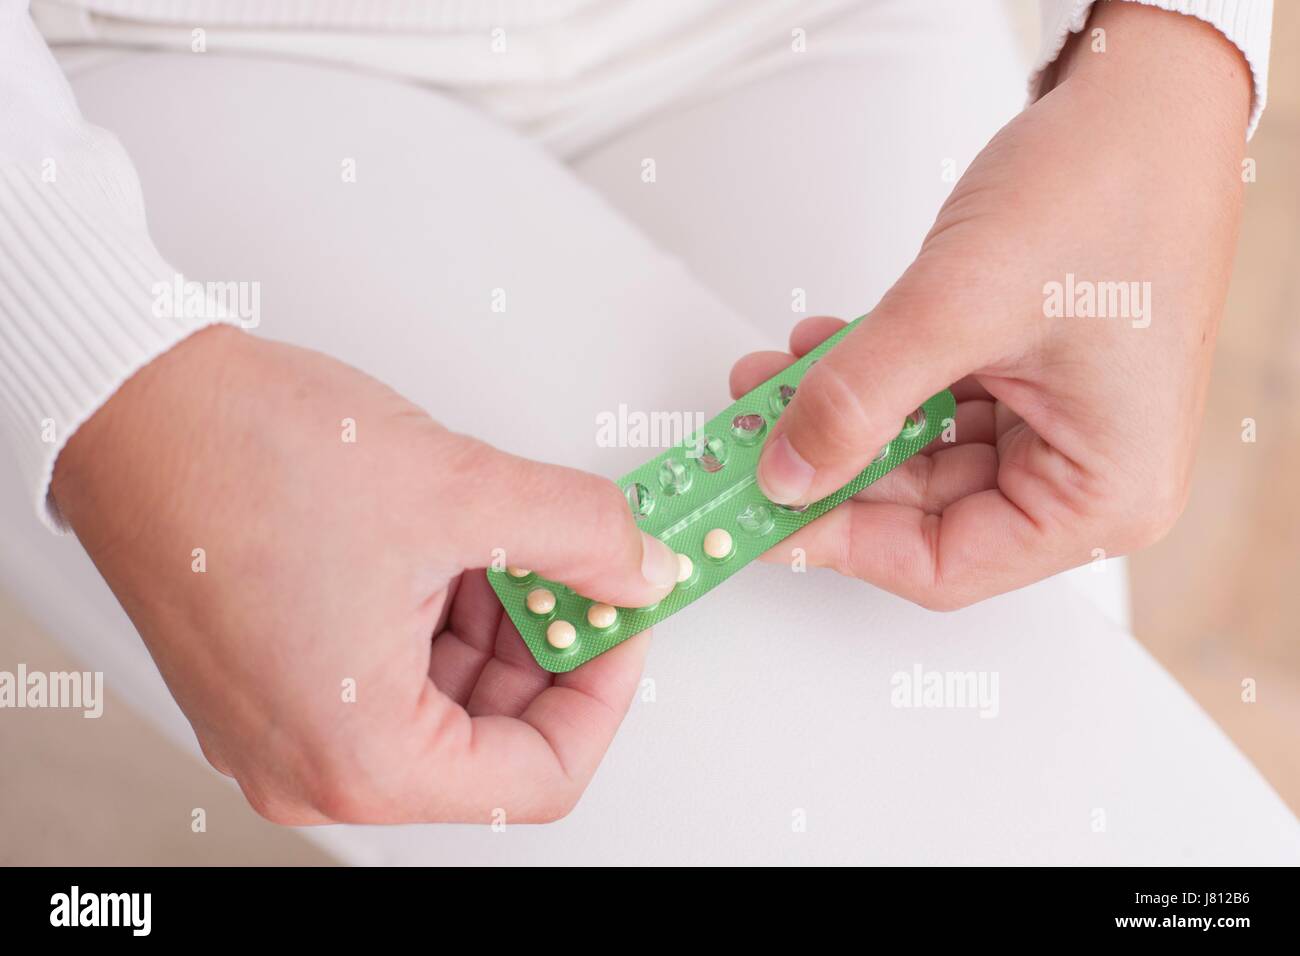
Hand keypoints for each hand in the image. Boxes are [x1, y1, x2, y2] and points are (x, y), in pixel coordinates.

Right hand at [52, 326, 679, 823]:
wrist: (130, 401)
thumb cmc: (243, 455)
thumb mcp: (460, 492)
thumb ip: (582, 538)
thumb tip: (638, 569)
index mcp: (358, 757)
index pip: (539, 778)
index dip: (603, 692)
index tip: (622, 620)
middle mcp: (309, 765)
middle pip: (488, 738)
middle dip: (548, 645)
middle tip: (582, 568)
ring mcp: (282, 725)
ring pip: (440, 701)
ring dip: (496, 622)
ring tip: (514, 539)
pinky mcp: (269, 679)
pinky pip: (386, 674)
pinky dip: (439, 616)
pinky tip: (459, 547)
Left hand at [734, 2, 1251, 608]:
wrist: (1145, 98)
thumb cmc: (1114, 187)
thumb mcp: (960, 306)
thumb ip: (861, 398)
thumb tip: (786, 469)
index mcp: (1104, 494)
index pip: (943, 565)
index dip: (841, 540)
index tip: (764, 513)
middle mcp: (1084, 474)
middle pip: (921, 511)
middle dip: (828, 463)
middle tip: (751, 440)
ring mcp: (1054, 426)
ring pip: (915, 453)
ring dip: (840, 414)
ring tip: (775, 379)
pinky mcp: (1026, 381)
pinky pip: (929, 403)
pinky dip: (873, 379)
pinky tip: (825, 350)